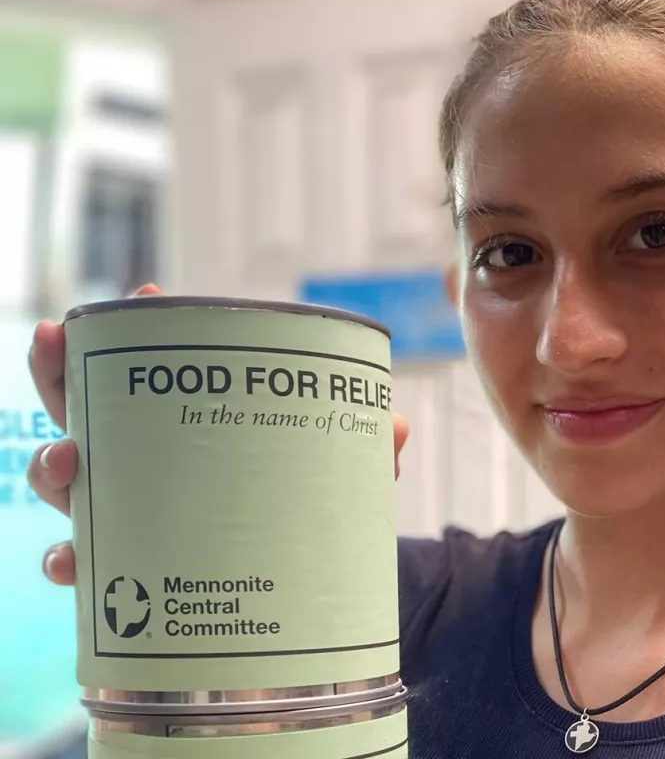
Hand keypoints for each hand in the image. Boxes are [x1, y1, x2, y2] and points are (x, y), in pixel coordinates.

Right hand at [25, 284, 408, 585]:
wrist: (302, 590)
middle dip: (56, 375)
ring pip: (67, 486)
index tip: (140, 290)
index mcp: (183, 432)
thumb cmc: (300, 513)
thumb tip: (395, 425)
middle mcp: (145, 470)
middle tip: (51, 342)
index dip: (139, 326)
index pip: (143, 374)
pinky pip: (81, 570)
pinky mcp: (129, 576)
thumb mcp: (332, 475)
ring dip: (52, 465)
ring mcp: (129, 520)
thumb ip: (358, 450)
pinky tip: (73, 557)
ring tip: (68, 457)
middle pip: (80, 412)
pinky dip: (69, 562)